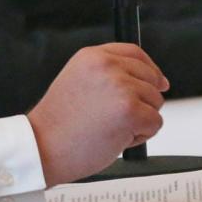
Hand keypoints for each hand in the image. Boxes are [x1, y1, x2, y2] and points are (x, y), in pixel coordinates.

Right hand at [26, 43, 167, 185]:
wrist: (42, 148)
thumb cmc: (59, 124)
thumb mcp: (78, 82)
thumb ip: (108, 74)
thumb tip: (149, 80)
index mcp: (92, 56)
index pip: (135, 52)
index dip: (150, 69)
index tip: (159, 82)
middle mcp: (107, 66)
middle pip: (150, 77)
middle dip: (143, 100)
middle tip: (117, 118)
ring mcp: (120, 87)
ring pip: (155, 102)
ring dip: (139, 120)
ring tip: (109, 127)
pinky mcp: (131, 111)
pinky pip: (155, 122)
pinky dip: (141, 136)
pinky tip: (116, 138)